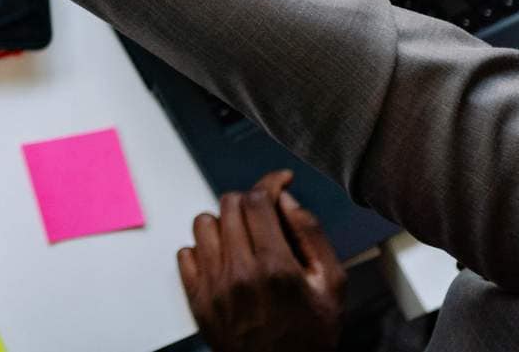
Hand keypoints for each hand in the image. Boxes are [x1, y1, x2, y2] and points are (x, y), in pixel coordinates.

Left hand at [178, 170, 346, 351]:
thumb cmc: (310, 335)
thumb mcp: (332, 285)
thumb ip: (312, 236)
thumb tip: (287, 201)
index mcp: (275, 266)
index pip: (257, 200)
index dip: (269, 183)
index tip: (278, 182)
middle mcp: (239, 272)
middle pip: (229, 205)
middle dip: (250, 202)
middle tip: (264, 215)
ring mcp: (213, 285)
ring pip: (203, 223)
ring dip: (224, 223)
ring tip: (243, 239)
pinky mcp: (196, 299)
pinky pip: (186, 253)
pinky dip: (204, 250)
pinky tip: (224, 261)